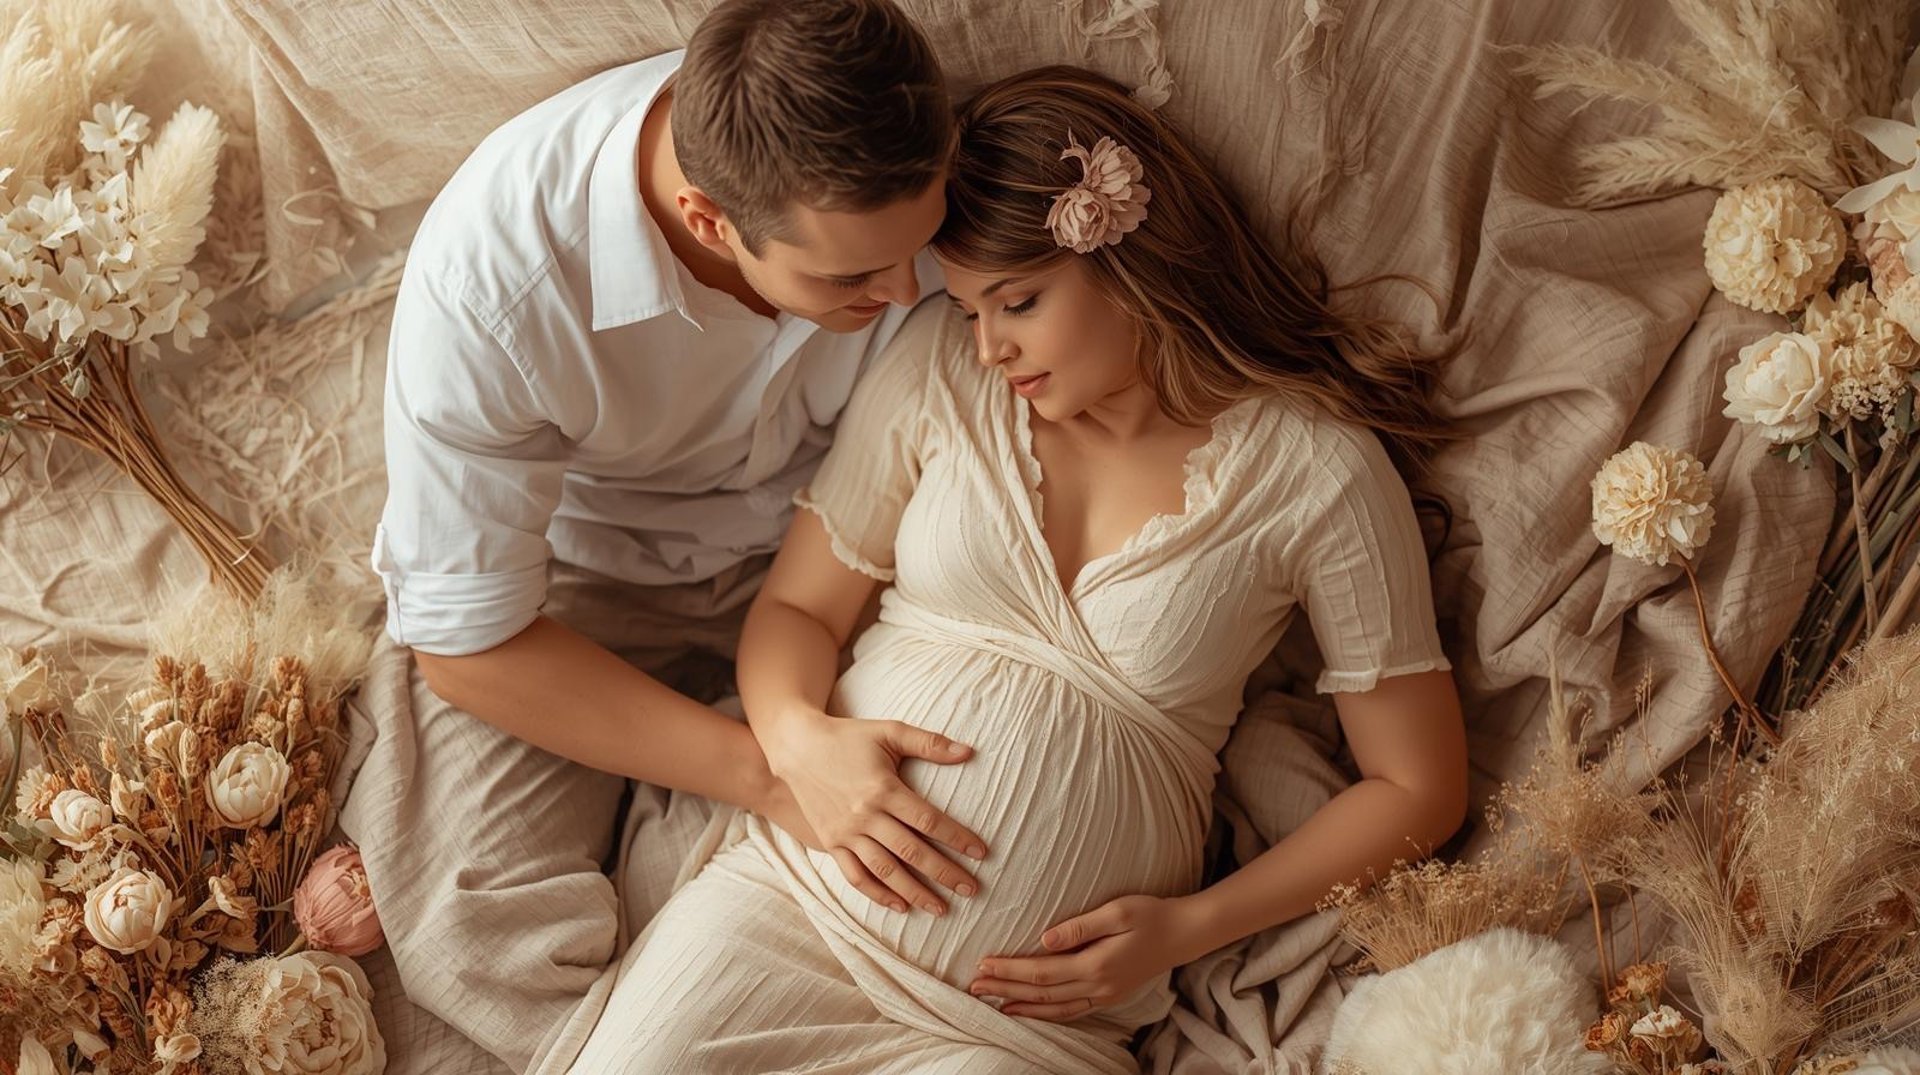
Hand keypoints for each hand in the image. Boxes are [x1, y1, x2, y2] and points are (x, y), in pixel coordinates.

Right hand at [761, 708, 987, 915]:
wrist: (797, 746)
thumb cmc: (849, 737)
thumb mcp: (889, 731)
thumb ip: (929, 743)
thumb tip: (969, 752)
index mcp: (883, 789)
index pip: (928, 821)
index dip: (957, 838)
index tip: (982, 853)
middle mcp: (865, 815)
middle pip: (912, 851)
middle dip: (944, 873)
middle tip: (972, 889)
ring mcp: (846, 833)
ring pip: (885, 870)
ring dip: (915, 892)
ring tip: (941, 909)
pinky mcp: (831, 843)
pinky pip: (855, 876)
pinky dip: (878, 894)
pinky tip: (900, 906)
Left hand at [969, 895, 1202, 1020]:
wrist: (1183, 934)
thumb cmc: (1150, 915)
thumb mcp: (1117, 911)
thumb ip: (1080, 927)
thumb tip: (1044, 938)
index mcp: (1095, 965)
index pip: (1041, 971)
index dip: (1009, 970)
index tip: (983, 965)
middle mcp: (1097, 986)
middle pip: (1041, 993)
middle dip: (1005, 990)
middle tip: (974, 986)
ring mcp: (1104, 995)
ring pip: (1054, 1008)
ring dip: (1021, 1007)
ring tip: (993, 1004)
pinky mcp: (1109, 995)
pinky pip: (1071, 1011)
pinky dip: (1047, 1013)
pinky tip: (1031, 1011)